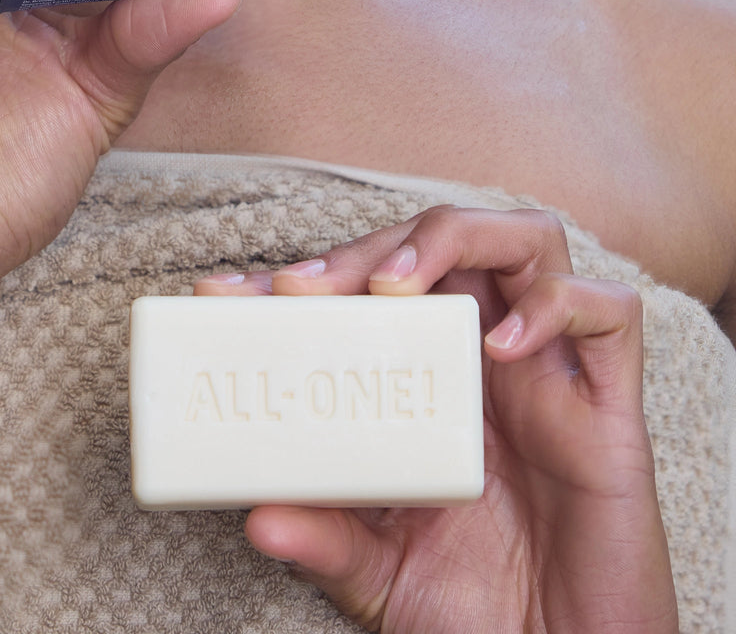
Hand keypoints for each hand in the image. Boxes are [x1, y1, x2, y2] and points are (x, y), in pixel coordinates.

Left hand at [194, 207, 678, 633]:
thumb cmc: (479, 609)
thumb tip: (257, 518)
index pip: (367, 290)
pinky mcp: (610, 406)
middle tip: (306, 286)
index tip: (227, 294)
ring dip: (455, 239)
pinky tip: (501, 346)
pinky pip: (608, 316)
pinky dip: (558, 307)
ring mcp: (549, 374)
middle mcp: (485, 360)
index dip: (304, 275)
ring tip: (396, 286)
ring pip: (528, 241)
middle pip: (442, 244)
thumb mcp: (381, 571)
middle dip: (369, 249)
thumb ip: (328, 540)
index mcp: (427, 381)